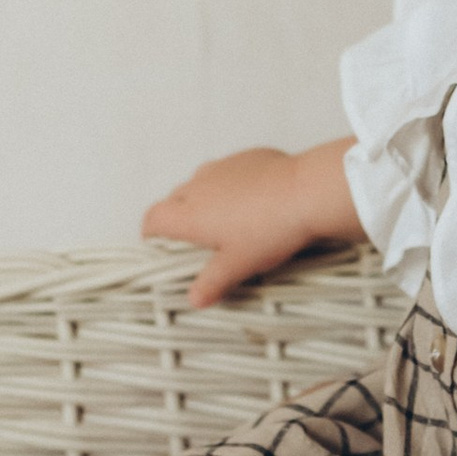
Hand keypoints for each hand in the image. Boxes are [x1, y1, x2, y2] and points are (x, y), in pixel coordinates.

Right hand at [141, 136, 357, 307]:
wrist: (305, 192)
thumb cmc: (268, 230)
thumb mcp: (238, 265)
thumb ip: (212, 283)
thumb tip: (195, 299)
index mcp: (190, 214)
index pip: (153, 218)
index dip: (151, 233)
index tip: (159, 245)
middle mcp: (200, 185)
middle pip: (174, 199)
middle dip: (178, 217)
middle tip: (198, 239)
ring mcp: (223, 166)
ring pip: (201, 182)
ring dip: (204, 198)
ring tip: (226, 220)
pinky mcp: (247, 156)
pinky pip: (228, 170)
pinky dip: (231, 183)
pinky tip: (253, 199)